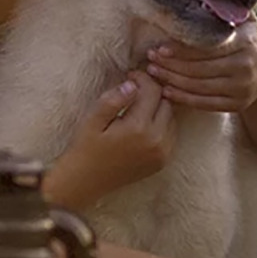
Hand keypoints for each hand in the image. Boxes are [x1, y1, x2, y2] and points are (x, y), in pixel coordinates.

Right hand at [44, 72, 175, 209]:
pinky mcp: (162, 162)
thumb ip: (113, 99)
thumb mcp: (92, 119)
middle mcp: (157, 141)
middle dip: (152, 92)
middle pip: (166, 103)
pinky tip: (144, 123)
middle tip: (134, 88)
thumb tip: (132, 84)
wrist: (85, 182)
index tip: (130, 75)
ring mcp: (162, 153)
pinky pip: (171, 135)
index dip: (143, 78)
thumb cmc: (85, 148)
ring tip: (139, 105)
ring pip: (171, 118)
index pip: (153, 91)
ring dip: (158, 108)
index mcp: (139, 128)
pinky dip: (161, 125)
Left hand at [144, 20, 256, 113]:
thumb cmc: (249, 40)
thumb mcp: (244, 21)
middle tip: (150, 58)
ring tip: (153, 72)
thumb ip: (225, 9)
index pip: (207, 48)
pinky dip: (183, 98)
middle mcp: (244, 67)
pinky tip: (167, 90)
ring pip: (199, 87)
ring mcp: (241, 88)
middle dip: (171, 64)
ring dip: (172, 80)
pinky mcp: (237, 104)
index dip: (181, 49)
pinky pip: (204, 103)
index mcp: (245, 42)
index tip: (160, 47)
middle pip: (199, 68)